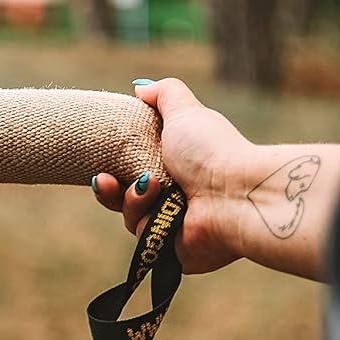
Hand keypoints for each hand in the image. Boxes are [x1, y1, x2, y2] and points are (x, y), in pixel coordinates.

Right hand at [92, 78, 252, 274]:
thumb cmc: (213, 152)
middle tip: (103, 179)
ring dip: (132, 198)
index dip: (113, 166)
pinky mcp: (172, 252)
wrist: (236, 194)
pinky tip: (157, 201)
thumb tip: (140, 87)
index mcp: (178, 169)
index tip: (102, 160)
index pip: (134, 170)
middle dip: (108, 189)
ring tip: (150, 185)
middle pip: (124, 198)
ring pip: (130, 217)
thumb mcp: (185, 112)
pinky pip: (142, 239)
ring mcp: (174, 227)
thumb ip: (163, 95)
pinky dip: (143, 217)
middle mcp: (176, 198)